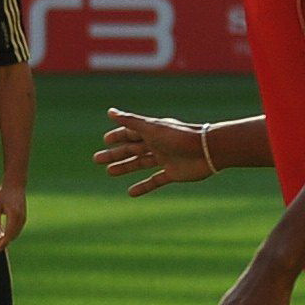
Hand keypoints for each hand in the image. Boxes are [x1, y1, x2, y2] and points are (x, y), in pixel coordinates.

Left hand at [0, 183, 27, 250]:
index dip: (3, 242)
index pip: (10, 233)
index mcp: (14, 215)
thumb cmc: (4, 194)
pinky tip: (1, 233)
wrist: (15, 185)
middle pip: (13, 235)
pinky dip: (10, 233)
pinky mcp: (23, 217)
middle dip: (3, 241)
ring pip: (15, 233)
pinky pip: (17, 229)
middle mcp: (21, 218)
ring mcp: (23, 218)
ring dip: (6, 238)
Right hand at [96, 108, 215, 197]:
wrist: (208, 151)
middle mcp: (158, 144)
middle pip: (132, 149)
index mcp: (152, 131)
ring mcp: (165, 159)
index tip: (105, 141)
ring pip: (140, 163)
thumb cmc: (179, 136)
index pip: (131, 133)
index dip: (118, 136)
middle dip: (115, 154)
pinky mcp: (173, 173)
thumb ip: (130, 122)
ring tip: (109, 172)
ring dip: (125, 167)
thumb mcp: (151, 128)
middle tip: (97, 159)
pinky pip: (155, 180)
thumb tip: (110, 112)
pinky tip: (130, 193)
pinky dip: (143, 187)